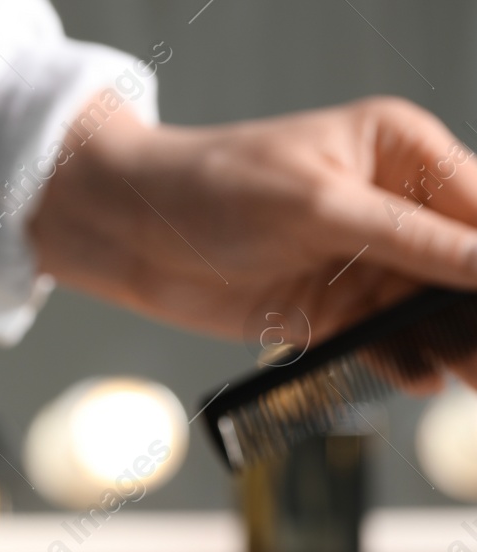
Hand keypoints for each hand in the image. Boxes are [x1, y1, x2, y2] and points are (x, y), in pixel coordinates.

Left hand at [29, 96, 476, 385]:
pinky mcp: (332, 309)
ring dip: (453, 343)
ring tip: (469, 376)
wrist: (132, 233)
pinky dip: (405, 360)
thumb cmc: (213, 188)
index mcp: (400, 152)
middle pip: (464, 265)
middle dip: (475, 309)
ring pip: (432, 309)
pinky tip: (421, 378)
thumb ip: (411, 238)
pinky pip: (386, 340)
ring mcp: (364, 262)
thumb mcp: (319, 206)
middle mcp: (392, 206)